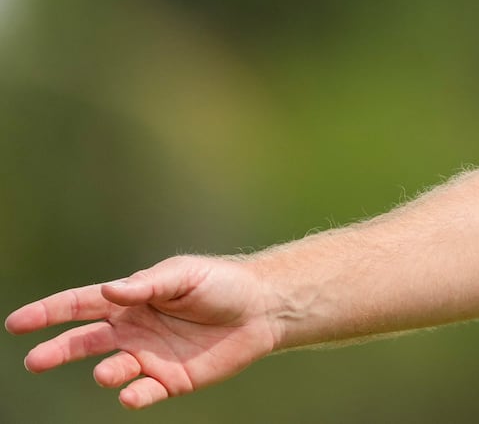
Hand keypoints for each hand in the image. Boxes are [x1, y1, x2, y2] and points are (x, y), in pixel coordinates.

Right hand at [5, 255, 279, 409]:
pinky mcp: (170, 380)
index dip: (48, 313)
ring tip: (109, 372)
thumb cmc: (220, 284)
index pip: (80, 305)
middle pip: (84, 342)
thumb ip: (146, 285)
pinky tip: (131, 393)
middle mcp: (133, 330)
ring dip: (106, 372)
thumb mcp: (183, 275)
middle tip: (34, 361)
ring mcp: (148, 357)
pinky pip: (143, 392)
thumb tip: (109, 291)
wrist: (261, 309)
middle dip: (57, 351)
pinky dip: (134, 395)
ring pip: (112, 370)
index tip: (17, 323)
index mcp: (130, 300)